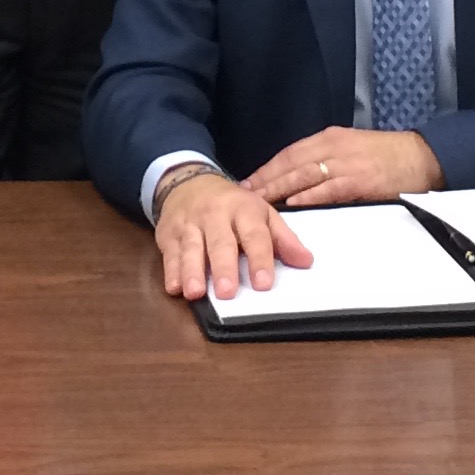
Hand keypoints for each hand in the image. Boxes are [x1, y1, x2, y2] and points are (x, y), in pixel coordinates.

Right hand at [152, 170, 310, 300]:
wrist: (187, 181)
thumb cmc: (231, 205)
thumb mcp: (261, 213)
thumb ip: (282, 238)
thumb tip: (306, 261)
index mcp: (244, 209)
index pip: (254, 235)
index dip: (259, 259)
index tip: (263, 284)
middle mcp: (215, 215)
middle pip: (220, 243)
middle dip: (223, 268)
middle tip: (227, 292)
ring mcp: (189, 224)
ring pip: (191, 248)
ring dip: (192, 271)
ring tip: (195, 293)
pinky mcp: (168, 233)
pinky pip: (169, 253)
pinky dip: (171, 271)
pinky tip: (174, 287)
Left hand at [240, 125, 442, 208]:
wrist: (421, 156)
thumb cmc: (387, 156)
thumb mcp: (351, 148)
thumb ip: (325, 160)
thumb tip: (297, 178)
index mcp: (329, 138)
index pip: (289, 153)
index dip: (267, 168)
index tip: (249, 181)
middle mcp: (333, 147)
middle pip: (290, 163)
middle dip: (265, 179)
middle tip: (243, 194)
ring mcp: (345, 163)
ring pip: (303, 175)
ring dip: (278, 188)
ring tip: (258, 201)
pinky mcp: (359, 180)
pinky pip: (328, 189)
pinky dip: (308, 196)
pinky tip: (292, 203)